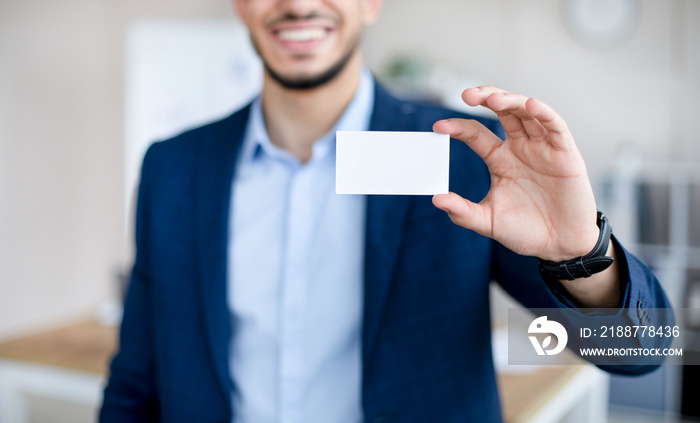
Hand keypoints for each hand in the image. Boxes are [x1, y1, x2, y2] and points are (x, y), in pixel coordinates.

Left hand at [433, 86, 598, 261]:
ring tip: (493, 100)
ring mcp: (543, 148)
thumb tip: (436, 199)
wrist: (561, 246)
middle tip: (467, 95)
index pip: (475, 134)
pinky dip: (544, 113)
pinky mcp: (565, 153)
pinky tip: (530, 105)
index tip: (437, 127)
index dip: (458, 127)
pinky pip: (555, 126)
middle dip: (486, 98)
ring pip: (526, 113)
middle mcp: (520, 148)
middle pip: (502, 112)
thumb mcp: (488, 221)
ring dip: (511, 101)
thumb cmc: (526, 231)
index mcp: (500, 159)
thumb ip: (463, 212)